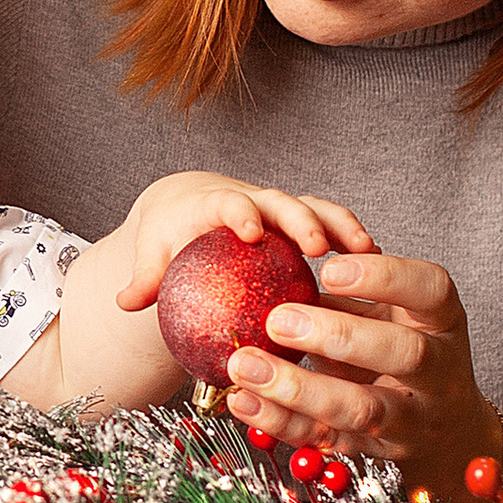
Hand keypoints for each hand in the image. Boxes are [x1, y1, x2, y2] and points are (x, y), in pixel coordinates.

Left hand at [110, 176, 364, 313]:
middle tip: (317, 248)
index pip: (228, 203)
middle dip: (300, 220)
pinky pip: (333, 229)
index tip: (250, 231)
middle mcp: (255, 201)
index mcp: (216, 204)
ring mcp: (283, 211)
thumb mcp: (155, 253)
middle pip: (281, 203)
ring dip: (341, 228)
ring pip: (317, 210)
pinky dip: (352, 242)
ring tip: (366, 252)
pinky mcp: (303, 225)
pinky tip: (378, 266)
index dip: (240, 213)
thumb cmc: (171, 235)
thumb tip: (125, 301)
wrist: (191, 211)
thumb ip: (145, 277)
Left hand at [224, 212, 499, 487]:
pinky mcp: (374, 450)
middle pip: (403, 353)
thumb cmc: (404, 348)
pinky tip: (243, 400)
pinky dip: (279, 421)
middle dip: (339, 336)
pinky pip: (325, 439)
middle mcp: (438, 371)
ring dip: (298, 388)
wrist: (444, 427)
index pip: (431, 291)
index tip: (328, 269)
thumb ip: (352, 294)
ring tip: (245, 366)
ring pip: (361, 408)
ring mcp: (411, 418)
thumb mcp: (395, 313)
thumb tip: (278, 267)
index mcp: (442, 322)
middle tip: (278, 319)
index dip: (384, 278)